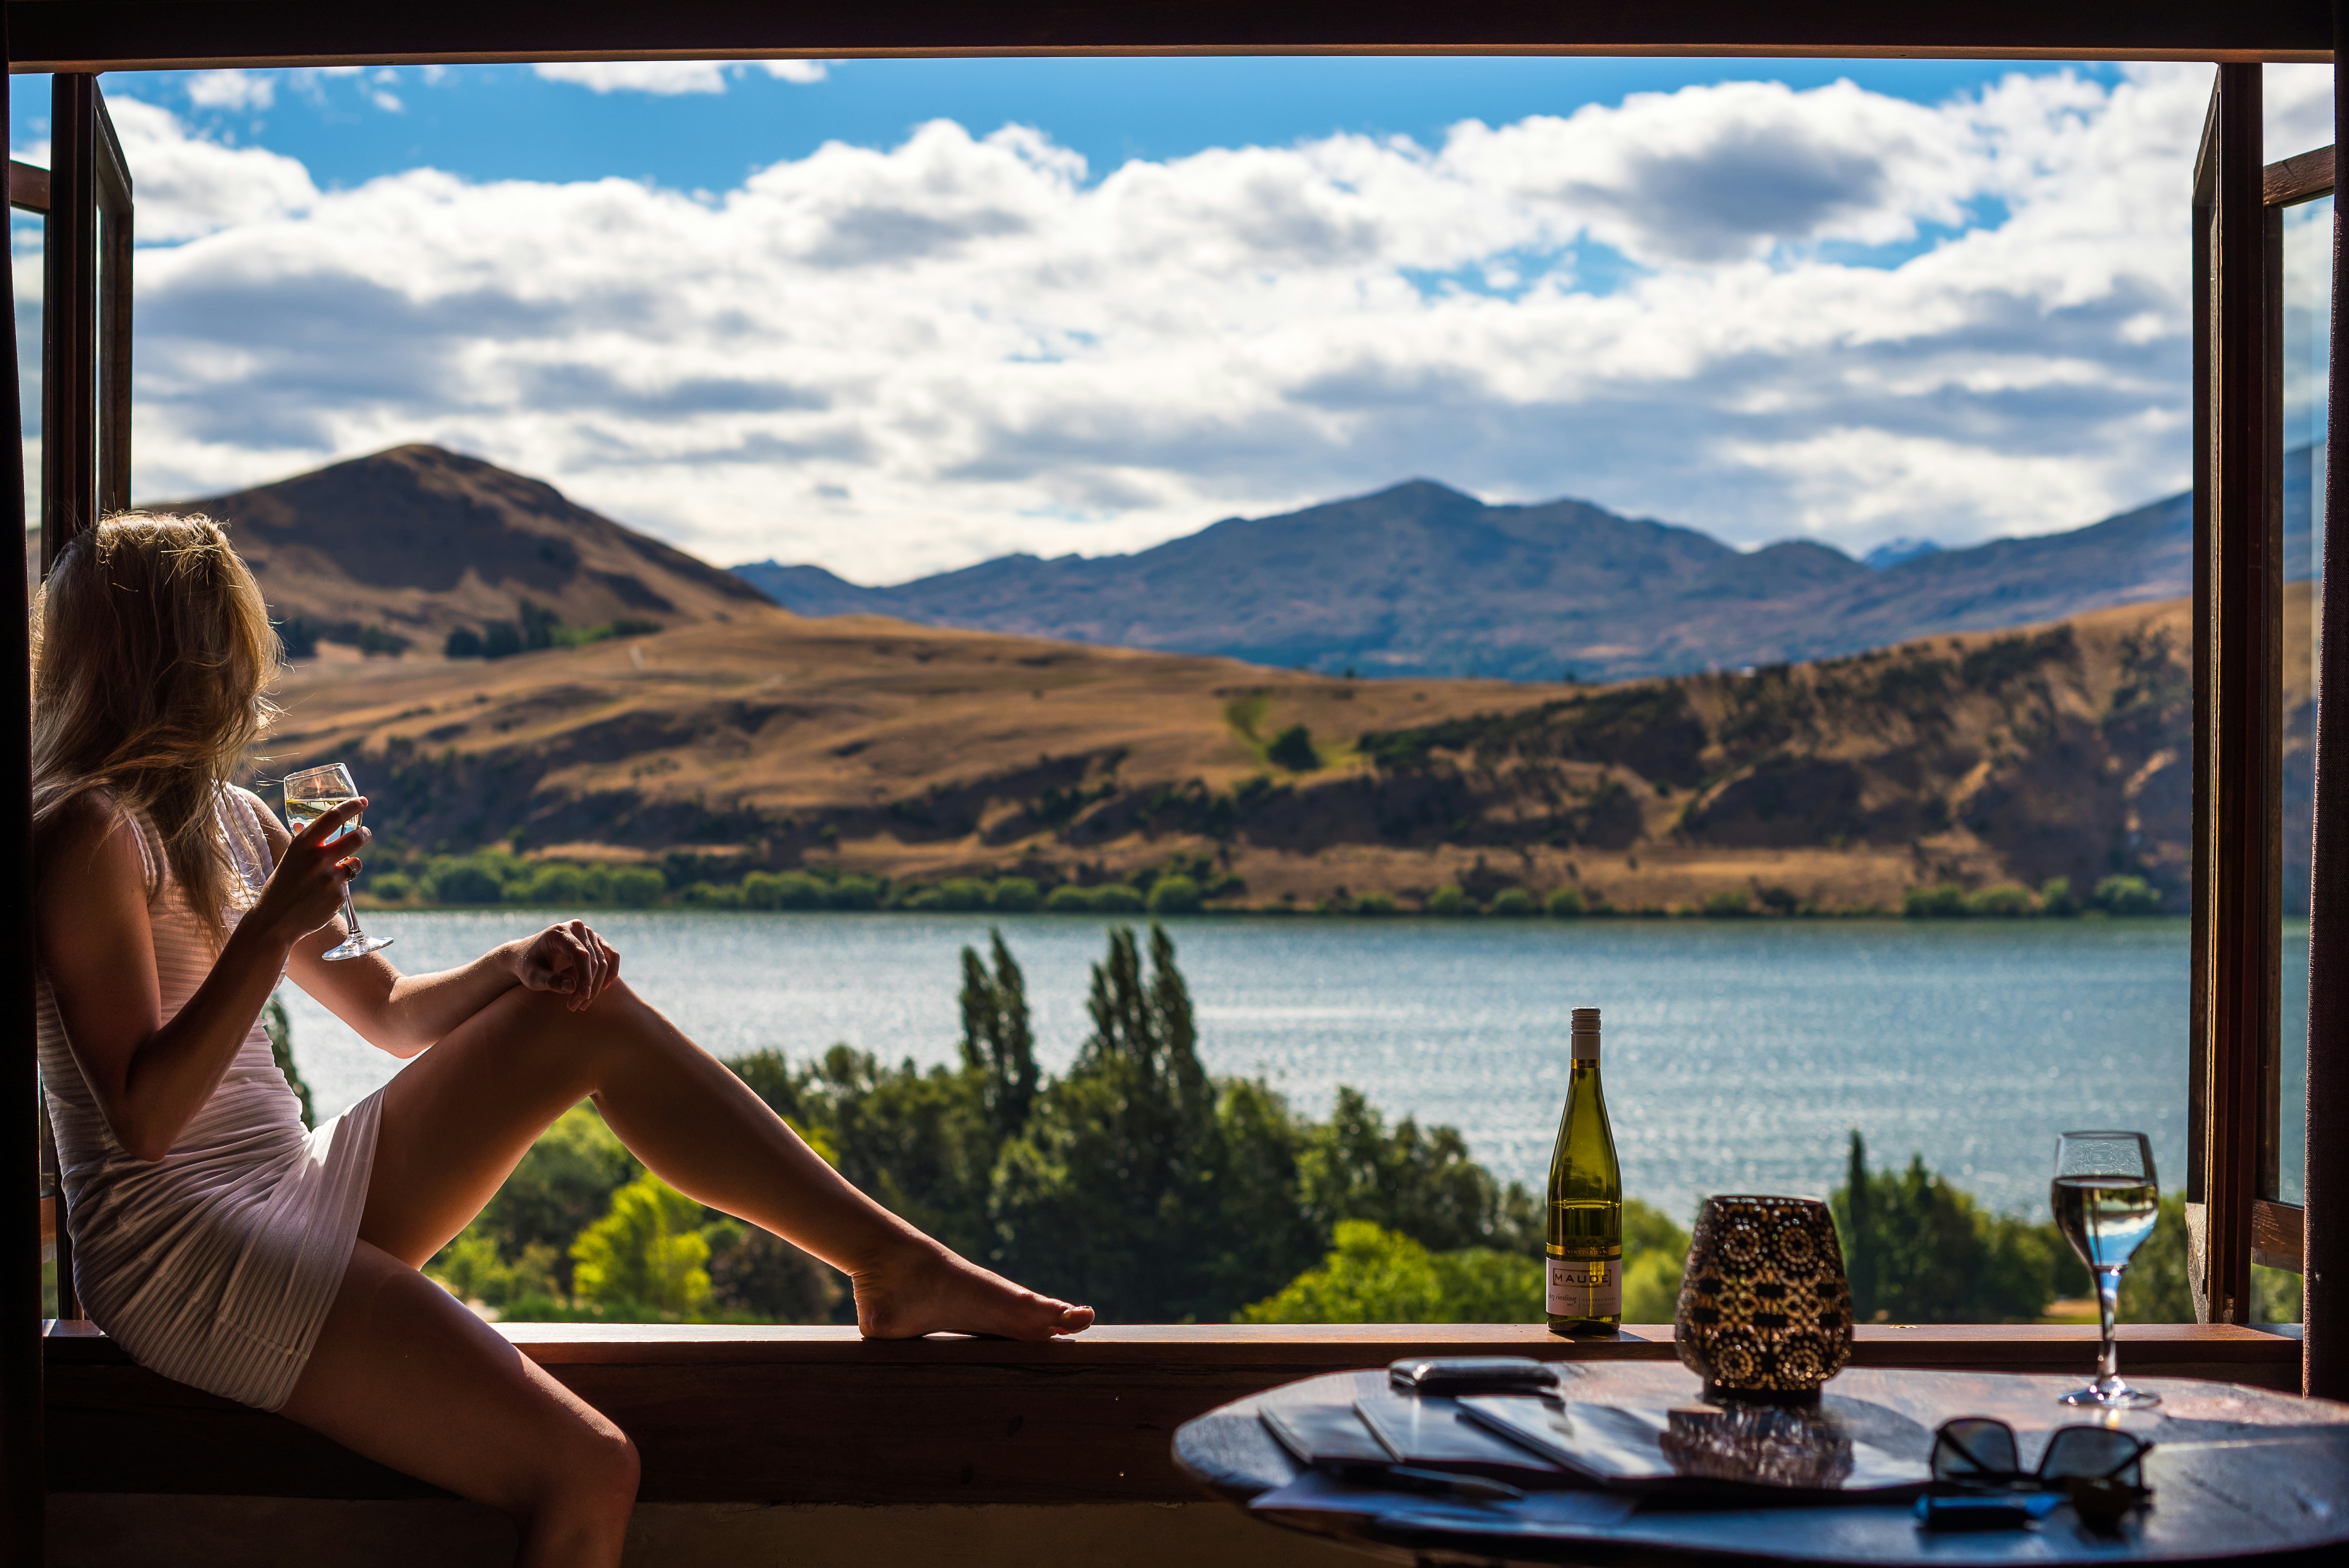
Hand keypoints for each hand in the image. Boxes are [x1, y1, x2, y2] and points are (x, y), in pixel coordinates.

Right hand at [253, 798, 367, 945]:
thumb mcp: (289, 859)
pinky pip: (348, 885)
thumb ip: (304, 845)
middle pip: (355, 837)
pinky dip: (339, 888)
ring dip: (351, 865)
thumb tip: (307, 824)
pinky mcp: (339, 896)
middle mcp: (318, 858)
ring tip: (335, 874)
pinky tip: (322, 896)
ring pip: (355, 863)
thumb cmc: (280, 887)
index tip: (362, 801)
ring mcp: (330, 878)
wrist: (275, 921)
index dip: (351, 806)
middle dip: (364, 834)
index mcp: (302, 845)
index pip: (333, 817)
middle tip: (365, 833)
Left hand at [512, 920, 621, 1010]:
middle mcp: (577, 928)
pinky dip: (611, 972)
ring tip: (583, 1003)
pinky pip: (611, 955)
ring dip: (597, 984)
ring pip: (604, 960)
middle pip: (594, 959)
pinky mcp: (595, 940)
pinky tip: (604, 987)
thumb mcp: (532, 976)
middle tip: (576, 1006)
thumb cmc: (528, 966)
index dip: (585, 977)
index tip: (583, 997)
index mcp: (559, 933)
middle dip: (588, 986)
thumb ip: (550, 981)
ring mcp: (588, 933)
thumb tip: (572, 988)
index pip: (581, 955)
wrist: (527, 955)